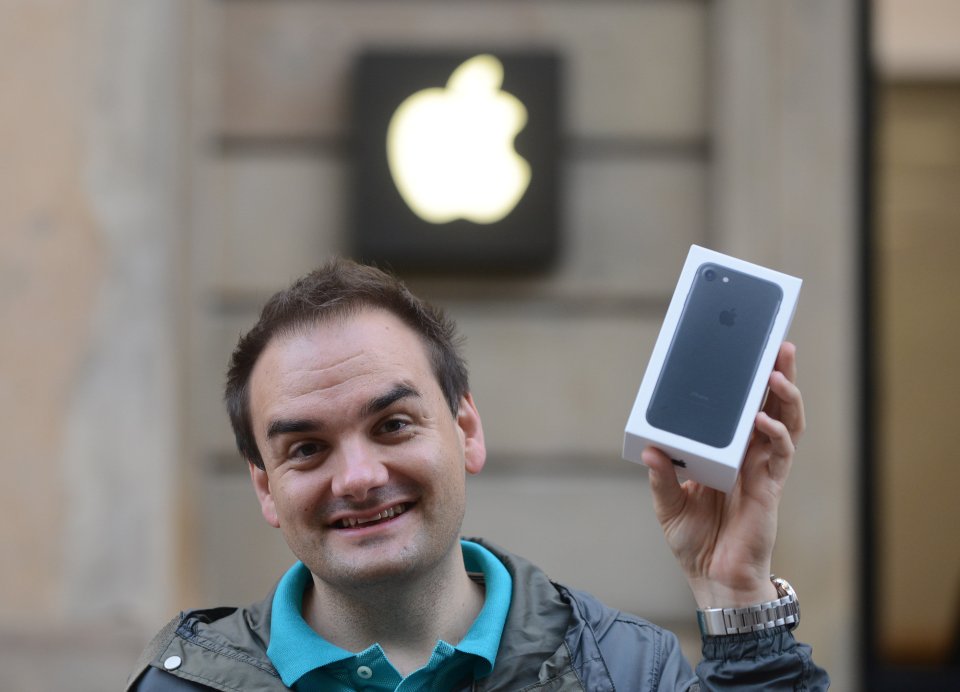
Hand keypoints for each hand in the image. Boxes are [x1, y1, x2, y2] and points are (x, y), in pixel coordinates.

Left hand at [642, 342, 804, 608]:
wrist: (715, 579)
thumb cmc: (696, 542)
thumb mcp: (668, 505)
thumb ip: (661, 477)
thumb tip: (648, 449)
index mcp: (726, 454)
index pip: (742, 410)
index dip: (748, 384)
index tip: (747, 353)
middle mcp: (748, 457)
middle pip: (771, 407)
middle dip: (778, 375)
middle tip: (779, 344)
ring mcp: (762, 470)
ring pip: (785, 424)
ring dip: (785, 396)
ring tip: (778, 371)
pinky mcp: (769, 488)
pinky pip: (779, 454)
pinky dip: (774, 433)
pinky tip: (763, 420)